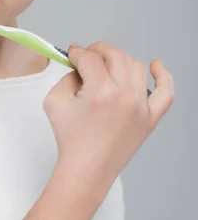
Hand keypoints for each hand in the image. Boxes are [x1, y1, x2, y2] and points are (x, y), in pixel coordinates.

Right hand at [43, 41, 174, 201]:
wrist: (86, 169)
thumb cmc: (70, 139)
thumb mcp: (54, 101)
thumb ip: (67, 76)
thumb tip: (80, 64)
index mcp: (100, 91)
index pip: (89, 58)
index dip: (77, 52)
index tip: (73, 54)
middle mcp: (124, 95)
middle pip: (114, 55)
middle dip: (97, 50)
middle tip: (87, 57)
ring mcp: (141, 106)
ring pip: (135, 65)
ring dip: (119, 60)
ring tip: (107, 68)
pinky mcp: (151, 118)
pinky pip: (166, 92)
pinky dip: (163, 75)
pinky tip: (155, 65)